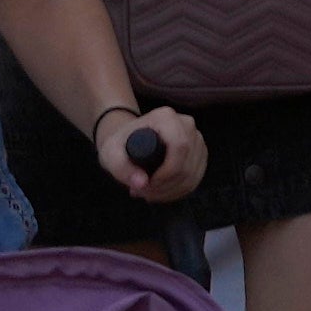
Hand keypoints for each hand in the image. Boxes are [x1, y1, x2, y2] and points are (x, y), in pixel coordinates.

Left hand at [93, 101, 207, 207]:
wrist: (128, 138)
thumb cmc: (119, 143)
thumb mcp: (110, 154)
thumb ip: (121, 168)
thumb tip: (142, 184)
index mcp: (166, 118)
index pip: (180, 147)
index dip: (166, 172)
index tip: (145, 185)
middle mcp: (186, 124)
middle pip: (187, 164)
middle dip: (165, 186)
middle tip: (141, 192)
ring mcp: (197, 137)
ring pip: (193, 174)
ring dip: (170, 191)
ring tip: (148, 192)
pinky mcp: (200, 151)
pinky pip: (196, 177)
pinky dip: (178, 190)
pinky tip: (161, 191)